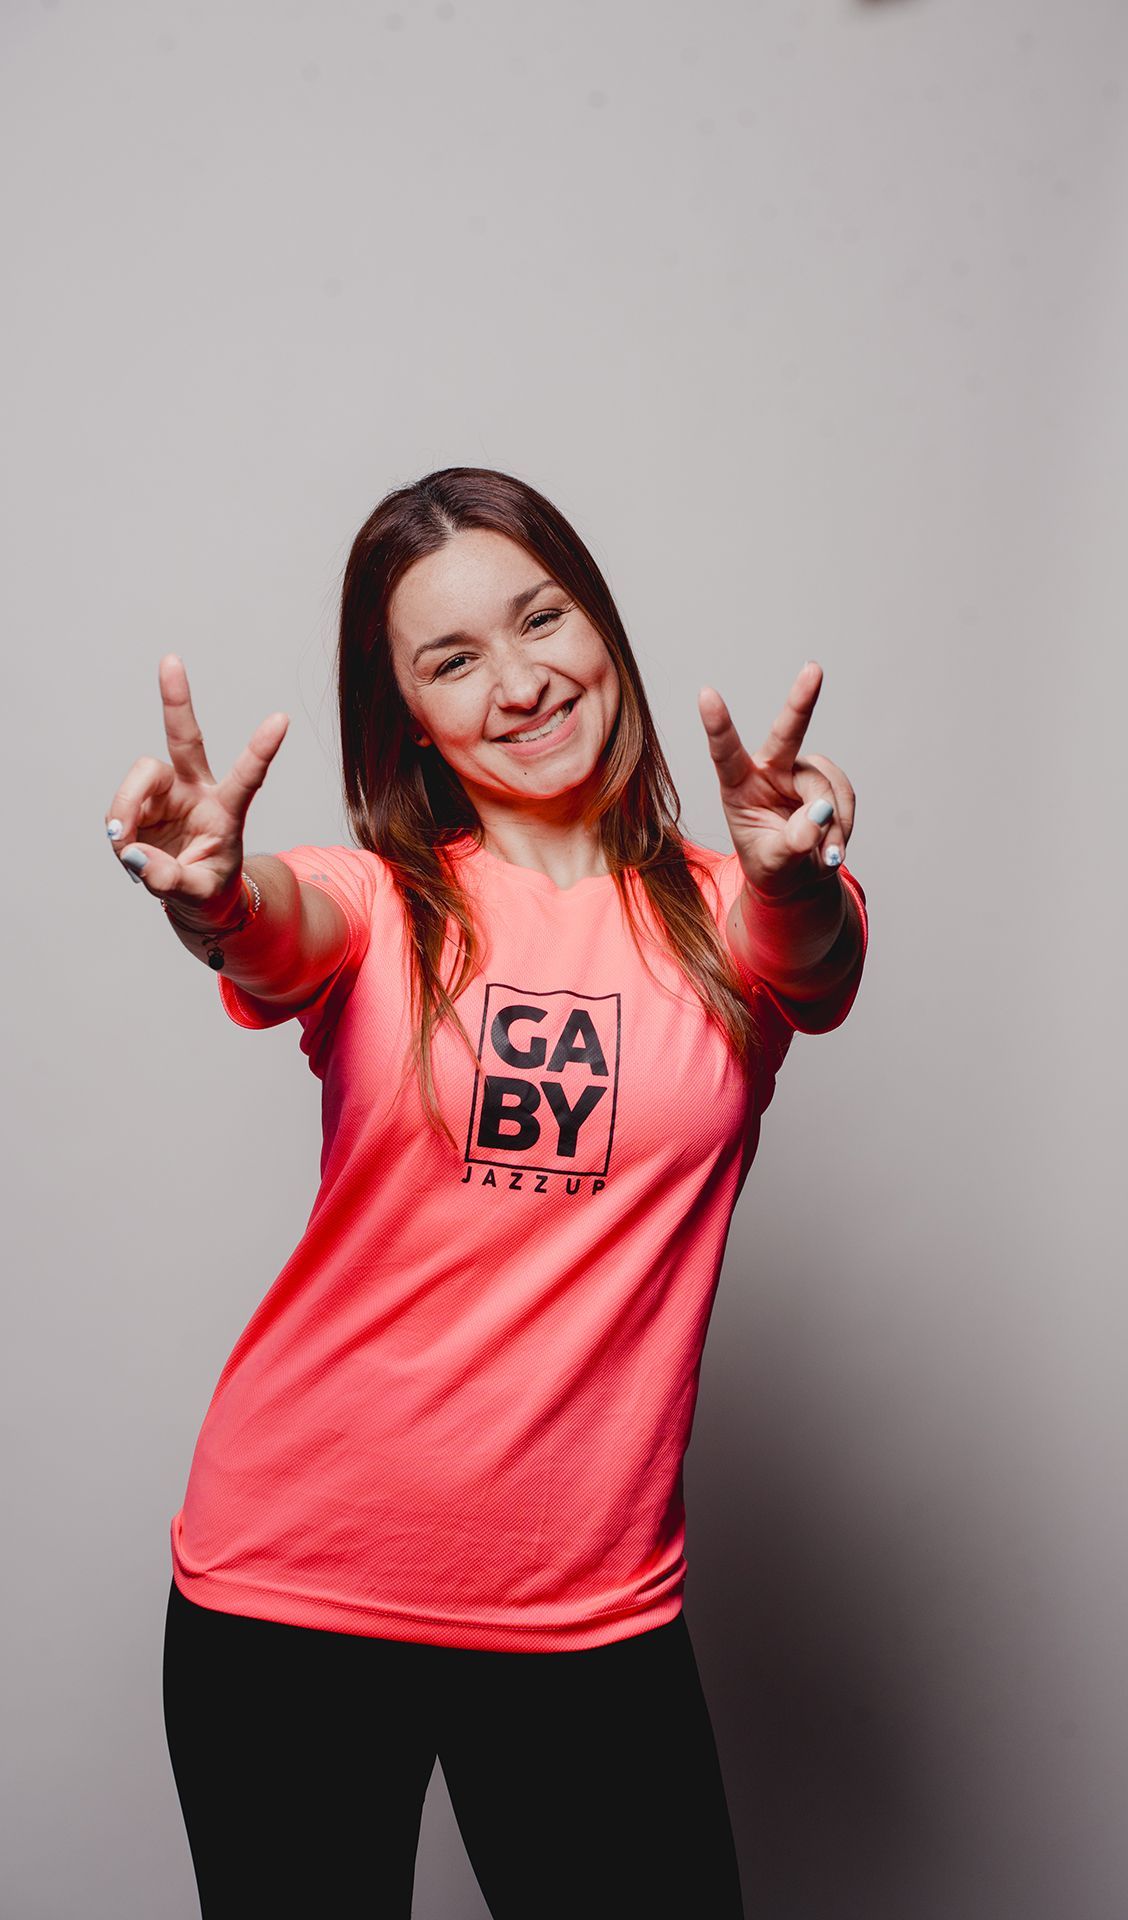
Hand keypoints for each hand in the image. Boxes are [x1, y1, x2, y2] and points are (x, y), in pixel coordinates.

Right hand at [104, 654, 288, 924]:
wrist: (193, 898)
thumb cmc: (209, 891)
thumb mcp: (200, 896)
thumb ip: (170, 880)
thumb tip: (135, 856)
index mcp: (227, 811)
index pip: (247, 778)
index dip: (261, 751)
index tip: (281, 720)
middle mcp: (198, 791)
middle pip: (185, 740)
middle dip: (177, 701)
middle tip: (172, 661)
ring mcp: (167, 794)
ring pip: (140, 777)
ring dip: (125, 808)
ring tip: (125, 847)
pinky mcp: (141, 803)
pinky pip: (119, 807)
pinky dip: (117, 829)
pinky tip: (127, 849)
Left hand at [698, 662, 855, 899]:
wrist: (798, 875)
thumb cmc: (773, 867)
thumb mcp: (774, 865)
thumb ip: (792, 843)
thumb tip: (819, 814)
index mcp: (738, 787)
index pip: (726, 755)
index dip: (718, 726)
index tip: (706, 694)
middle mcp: (769, 770)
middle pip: (787, 733)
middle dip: (802, 700)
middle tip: (814, 669)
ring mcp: (800, 771)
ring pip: (825, 786)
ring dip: (831, 825)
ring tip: (822, 853)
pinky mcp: (826, 778)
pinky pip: (845, 794)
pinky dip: (844, 824)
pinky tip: (832, 844)